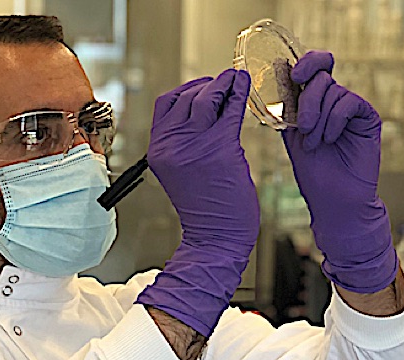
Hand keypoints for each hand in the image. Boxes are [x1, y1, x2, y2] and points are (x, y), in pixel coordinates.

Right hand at [136, 69, 259, 337]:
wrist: (216, 237)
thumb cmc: (208, 208)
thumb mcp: (183, 170)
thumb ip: (186, 141)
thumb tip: (209, 109)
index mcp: (158, 150)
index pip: (165, 104)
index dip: (186, 89)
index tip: (205, 85)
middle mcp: (170, 145)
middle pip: (185, 97)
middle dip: (208, 84)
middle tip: (227, 79)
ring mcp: (193, 146)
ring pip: (205, 97)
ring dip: (223, 83)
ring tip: (237, 78)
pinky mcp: (218, 149)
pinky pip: (229, 110)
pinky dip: (238, 93)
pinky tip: (245, 86)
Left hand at [282, 50, 396, 292]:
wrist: (332, 199)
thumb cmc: (311, 170)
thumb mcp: (290, 134)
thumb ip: (286, 106)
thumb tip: (274, 74)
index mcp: (314, 101)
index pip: (313, 67)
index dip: (304, 62)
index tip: (292, 75)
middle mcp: (334, 100)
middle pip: (321, 75)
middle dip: (307, 96)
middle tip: (302, 124)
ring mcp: (352, 108)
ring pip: (332, 90)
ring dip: (316, 117)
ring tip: (312, 143)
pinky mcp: (368, 118)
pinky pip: (349, 103)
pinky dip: (333, 120)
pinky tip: (328, 140)